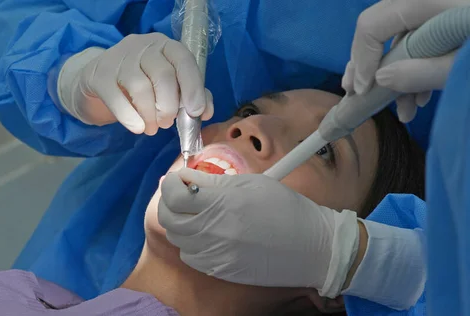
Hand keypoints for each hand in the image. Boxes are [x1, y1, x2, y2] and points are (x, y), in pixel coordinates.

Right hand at [63, 33, 212, 134]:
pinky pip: (116, 98)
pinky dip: (130, 117)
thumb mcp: (167, 86)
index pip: (183, 59)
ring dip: (150, 114)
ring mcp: (118, 58)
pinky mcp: (98, 75)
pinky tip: (137, 128)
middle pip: (162, 74)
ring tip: (151, 128)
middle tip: (166, 124)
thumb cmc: (140, 83)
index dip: (192, 86)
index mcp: (164, 46)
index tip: (196, 111)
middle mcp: (142, 46)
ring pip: (140, 87)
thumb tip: (206, 111)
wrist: (95, 80)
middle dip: (169, 106)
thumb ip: (190, 95)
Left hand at [158, 168, 359, 297]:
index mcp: (223, 203)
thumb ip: (214, 181)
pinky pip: (191, 255)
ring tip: (196, 212)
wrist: (312, 247)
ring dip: (179, 221)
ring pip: (176, 237)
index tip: (178, 179)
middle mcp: (214, 231)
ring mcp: (215, 254)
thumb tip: (185, 177)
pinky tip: (207, 233)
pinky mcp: (220, 270)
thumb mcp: (251, 184)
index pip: (174, 194)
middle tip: (181, 193)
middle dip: (169, 201)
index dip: (170, 183)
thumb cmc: (286, 209)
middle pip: (168, 217)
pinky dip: (191, 242)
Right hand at [342, 0, 463, 122]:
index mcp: (422, 2)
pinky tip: (423, 94)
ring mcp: (431, 5)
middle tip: (359, 95)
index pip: (371, 26)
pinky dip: (415, 64)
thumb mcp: (464, 64)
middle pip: (377, 28)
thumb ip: (424, 72)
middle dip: (370, 68)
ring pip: (398, 37)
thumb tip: (381, 80)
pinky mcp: (442, 14)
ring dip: (396, 74)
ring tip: (405, 110)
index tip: (362, 92)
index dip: (361, 61)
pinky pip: (418, 36)